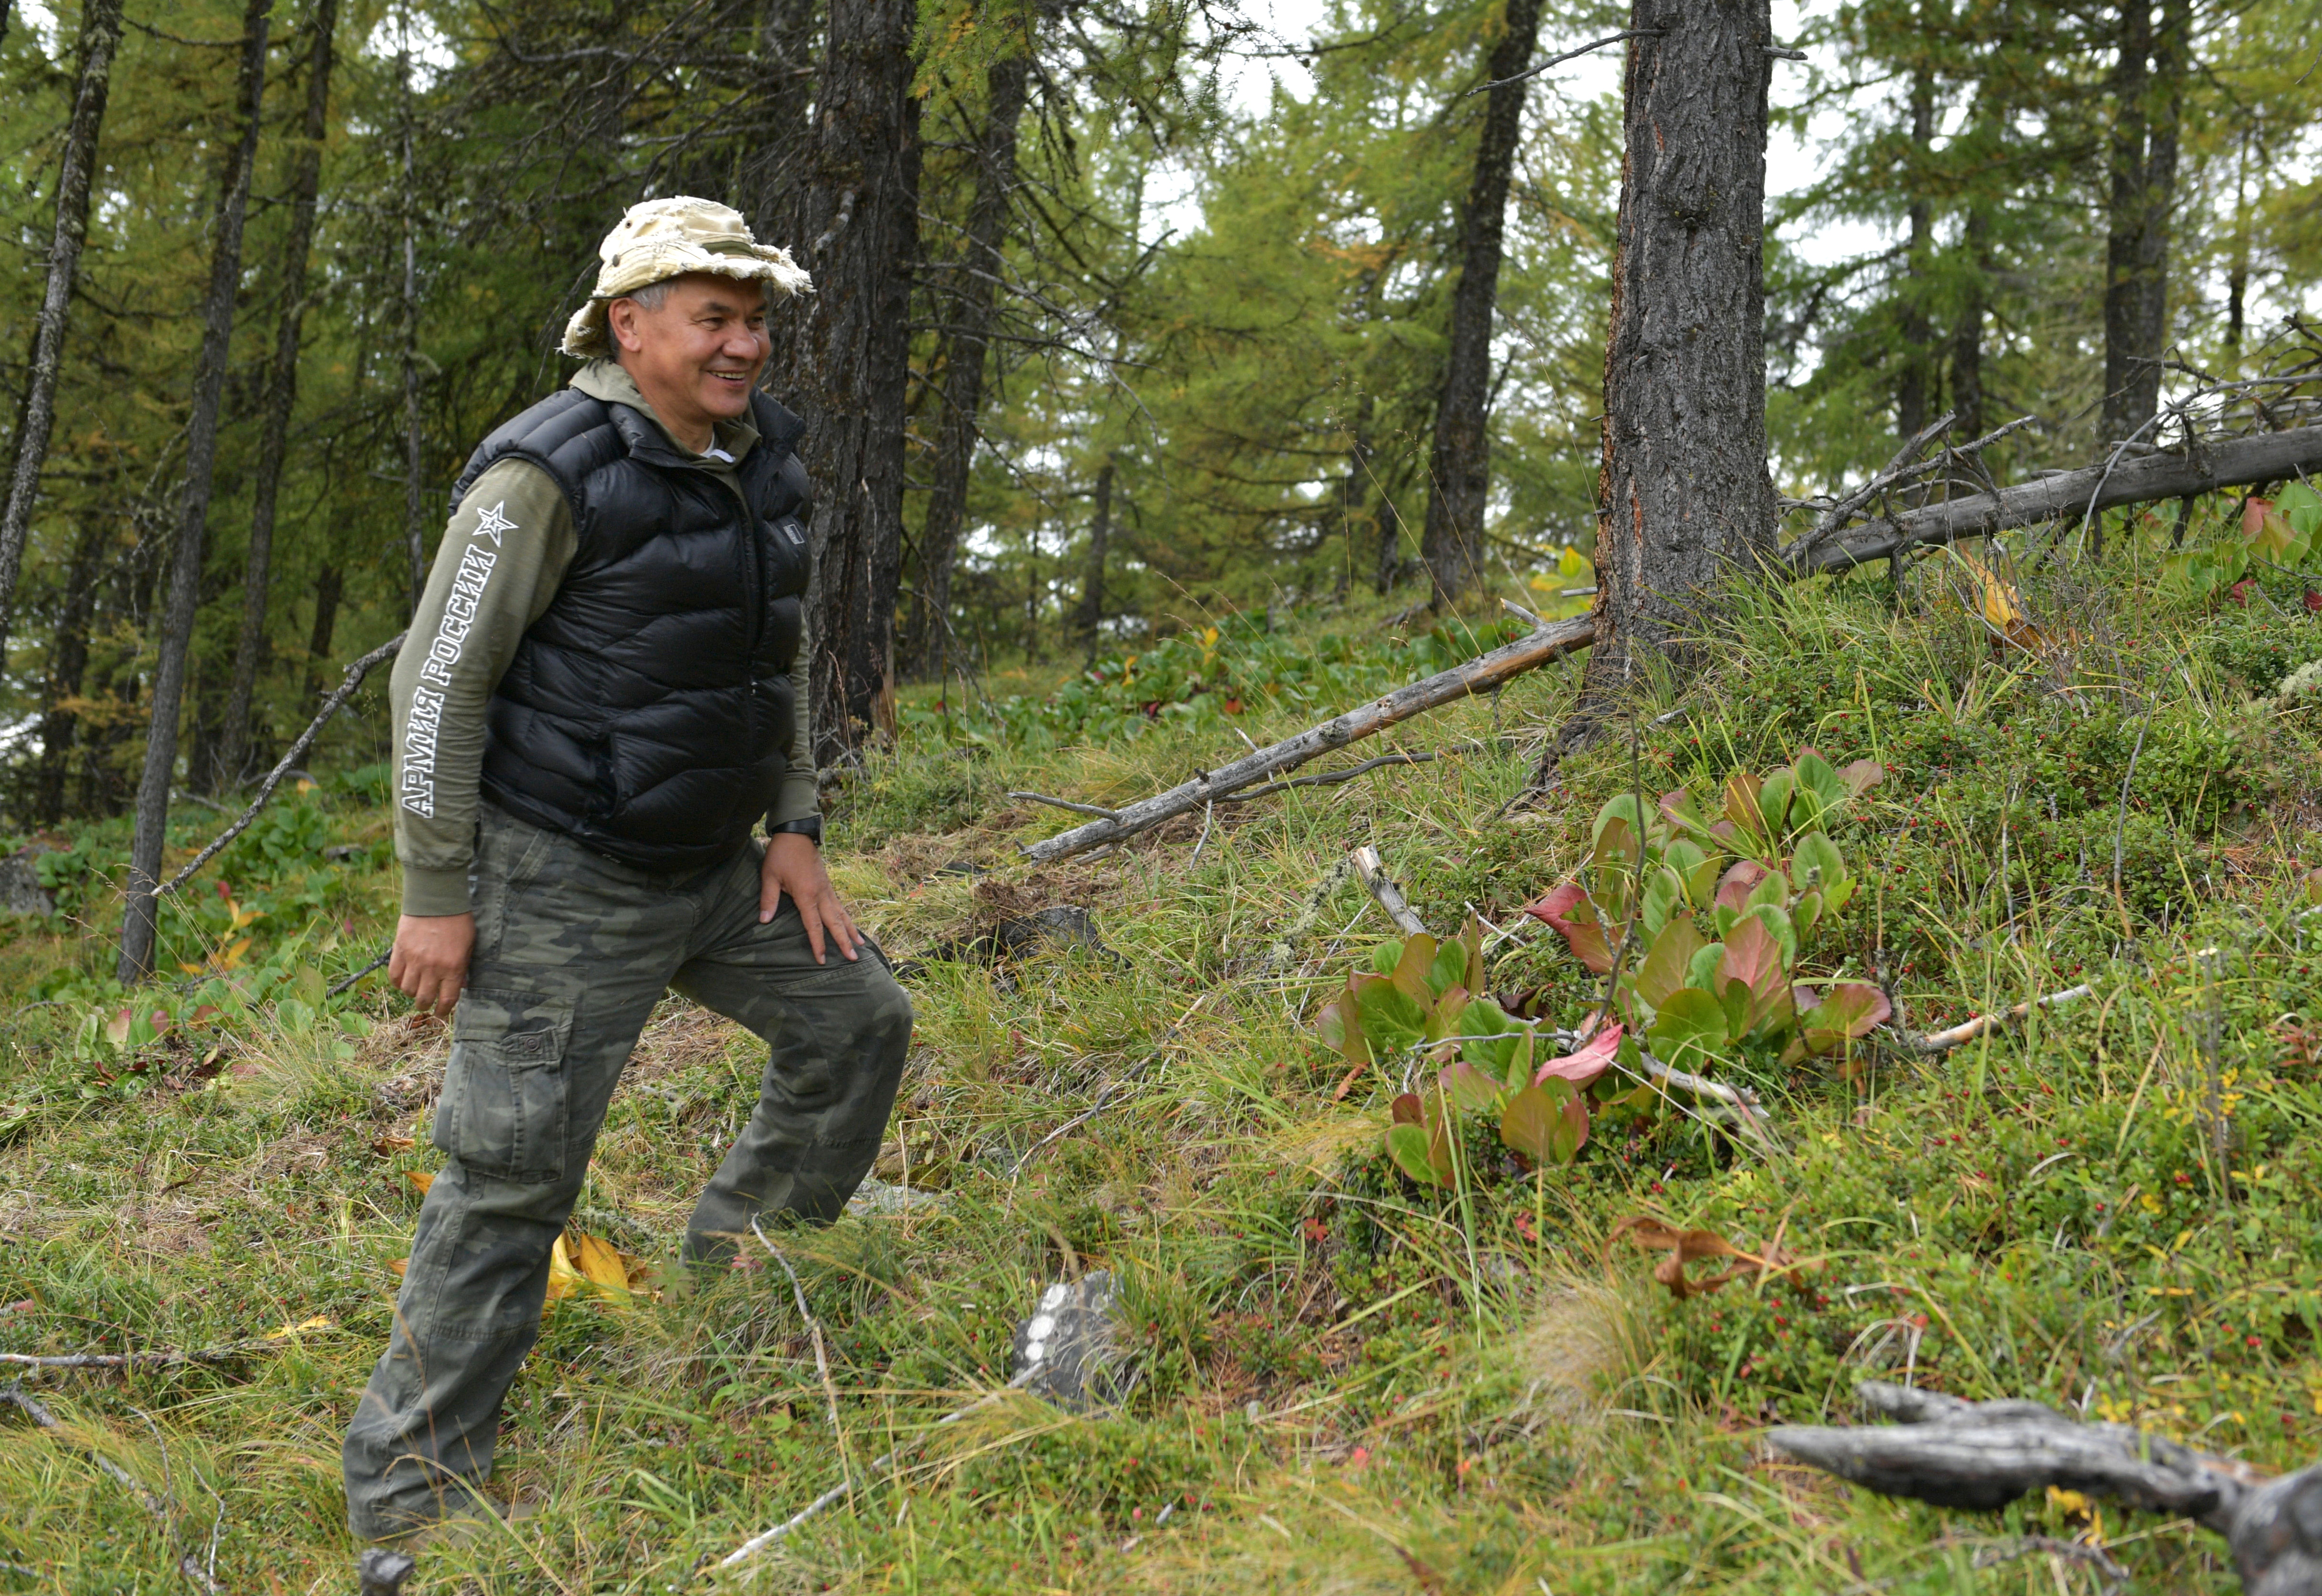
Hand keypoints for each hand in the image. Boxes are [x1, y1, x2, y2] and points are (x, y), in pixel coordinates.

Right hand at [391, 913, 474, 1017]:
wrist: (436, 901)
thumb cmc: (457, 922)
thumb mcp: (469, 946)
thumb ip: (462, 967)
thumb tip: (460, 986)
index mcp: (453, 967)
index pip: (447, 999)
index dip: (443, 1011)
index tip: (440, 1013)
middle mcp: (433, 968)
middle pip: (424, 998)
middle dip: (425, 1004)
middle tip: (425, 1003)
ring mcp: (414, 960)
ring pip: (407, 990)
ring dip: (411, 993)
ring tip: (414, 989)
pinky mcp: (399, 951)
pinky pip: (394, 975)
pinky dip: (397, 982)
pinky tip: (402, 980)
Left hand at [760, 832, 858, 964]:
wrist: (796, 832)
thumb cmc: (781, 854)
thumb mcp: (769, 876)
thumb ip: (768, 899)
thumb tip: (764, 921)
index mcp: (806, 894)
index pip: (813, 924)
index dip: (818, 943)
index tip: (822, 959)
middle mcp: (821, 893)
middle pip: (835, 922)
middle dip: (844, 941)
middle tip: (853, 958)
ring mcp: (827, 888)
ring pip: (842, 913)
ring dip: (851, 930)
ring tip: (861, 944)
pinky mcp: (827, 884)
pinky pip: (839, 905)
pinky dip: (847, 917)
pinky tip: (850, 924)